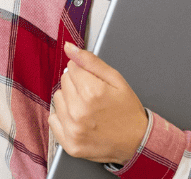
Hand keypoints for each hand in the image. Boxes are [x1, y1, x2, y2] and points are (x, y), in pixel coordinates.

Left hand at [48, 43, 148, 165]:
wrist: (137, 141)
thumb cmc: (127, 110)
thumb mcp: (116, 79)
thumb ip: (91, 61)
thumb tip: (69, 48)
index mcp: (92, 92)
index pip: (71, 68)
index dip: (84, 72)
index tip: (94, 81)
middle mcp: (79, 111)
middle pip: (63, 82)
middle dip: (76, 85)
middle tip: (93, 96)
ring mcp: (73, 129)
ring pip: (57, 99)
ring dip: (69, 100)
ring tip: (86, 108)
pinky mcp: (69, 144)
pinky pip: (53, 120)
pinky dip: (63, 118)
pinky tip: (79, 120)